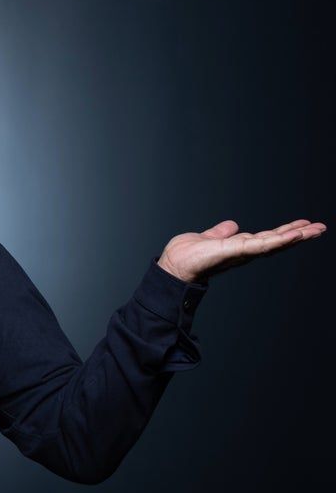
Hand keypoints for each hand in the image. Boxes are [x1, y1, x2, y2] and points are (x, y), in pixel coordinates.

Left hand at [156, 218, 325, 283]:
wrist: (172, 266)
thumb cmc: (185, 256)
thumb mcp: (207, 238)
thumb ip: (220, 233)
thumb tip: (233, 225)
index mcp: (239, 247)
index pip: (267, 238)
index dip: (285, 232)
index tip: (303, 226)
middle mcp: (243, 251)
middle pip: (276, 241)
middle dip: (299, 234)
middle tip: (320, 227)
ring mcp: (240, 252)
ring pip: (273, 243)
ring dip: (295, 236)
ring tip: (314, 230)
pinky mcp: (234, 251)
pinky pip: (260, 245)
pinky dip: (277, 240)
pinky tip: (292, 235)